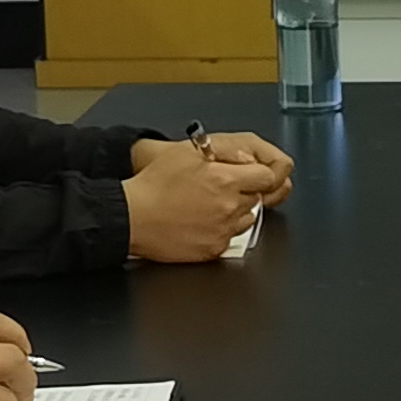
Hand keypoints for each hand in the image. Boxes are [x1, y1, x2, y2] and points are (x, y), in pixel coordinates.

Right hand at [124, 144, 268, 260]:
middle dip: (243, 192)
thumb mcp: (187, 152)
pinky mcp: (213, 250)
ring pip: (246, 220)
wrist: (133, 217)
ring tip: (208, 206)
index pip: (266, 177)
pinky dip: (220, 231)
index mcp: (226, 181)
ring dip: (234, 212)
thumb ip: (223, 151)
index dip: (257, 174)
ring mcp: (223, 231)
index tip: (249, 175)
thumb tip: (246, 158)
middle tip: (218, 189)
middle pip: (256, 198)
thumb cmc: (154, 185)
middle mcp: (229, 208)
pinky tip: (201, 222)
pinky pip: (229, 238)